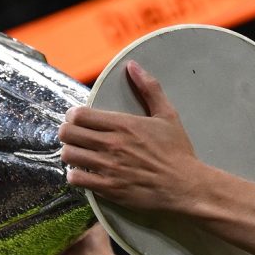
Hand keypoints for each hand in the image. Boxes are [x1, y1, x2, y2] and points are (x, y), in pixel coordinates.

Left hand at [59, 61, 199, 216]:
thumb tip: (133, 66)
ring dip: (70, 154)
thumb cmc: (178, 152)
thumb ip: (149, 89)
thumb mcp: (168, 115)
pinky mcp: (109, 188)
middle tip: (76, 137)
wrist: (186, 186)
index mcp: (123, 124)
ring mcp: (109, 167)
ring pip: (69, 155)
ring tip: (79, 155)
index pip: (79, 114)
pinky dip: (76, 176)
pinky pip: (77, 179)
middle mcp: (112, 144)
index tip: (78, 120)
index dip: (73, 115)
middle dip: (68, 133)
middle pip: (68, 133)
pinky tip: (84, 174)